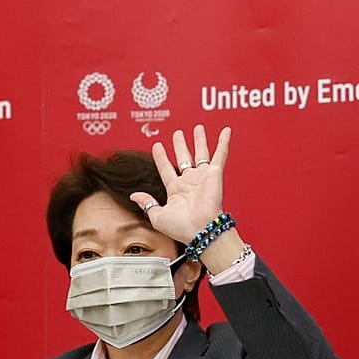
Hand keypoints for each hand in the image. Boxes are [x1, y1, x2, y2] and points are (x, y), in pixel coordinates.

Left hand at [130, 124, 231, 244]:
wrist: (200, 230)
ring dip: (199, 140)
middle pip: (184, 158)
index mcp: (176, 191)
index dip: (161, 157)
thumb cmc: (181, 228)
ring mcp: (203, 177)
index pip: (166, 169)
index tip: (157, 145)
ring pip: (201, 153)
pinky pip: (220, 154)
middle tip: (178, 134)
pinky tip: (225, 131)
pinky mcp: (215, 174)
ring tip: (198, 128)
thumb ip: (147, 203)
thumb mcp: (157, 216)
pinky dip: (223, 142)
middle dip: (180, 146)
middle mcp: (190, 182)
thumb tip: (134, 195)